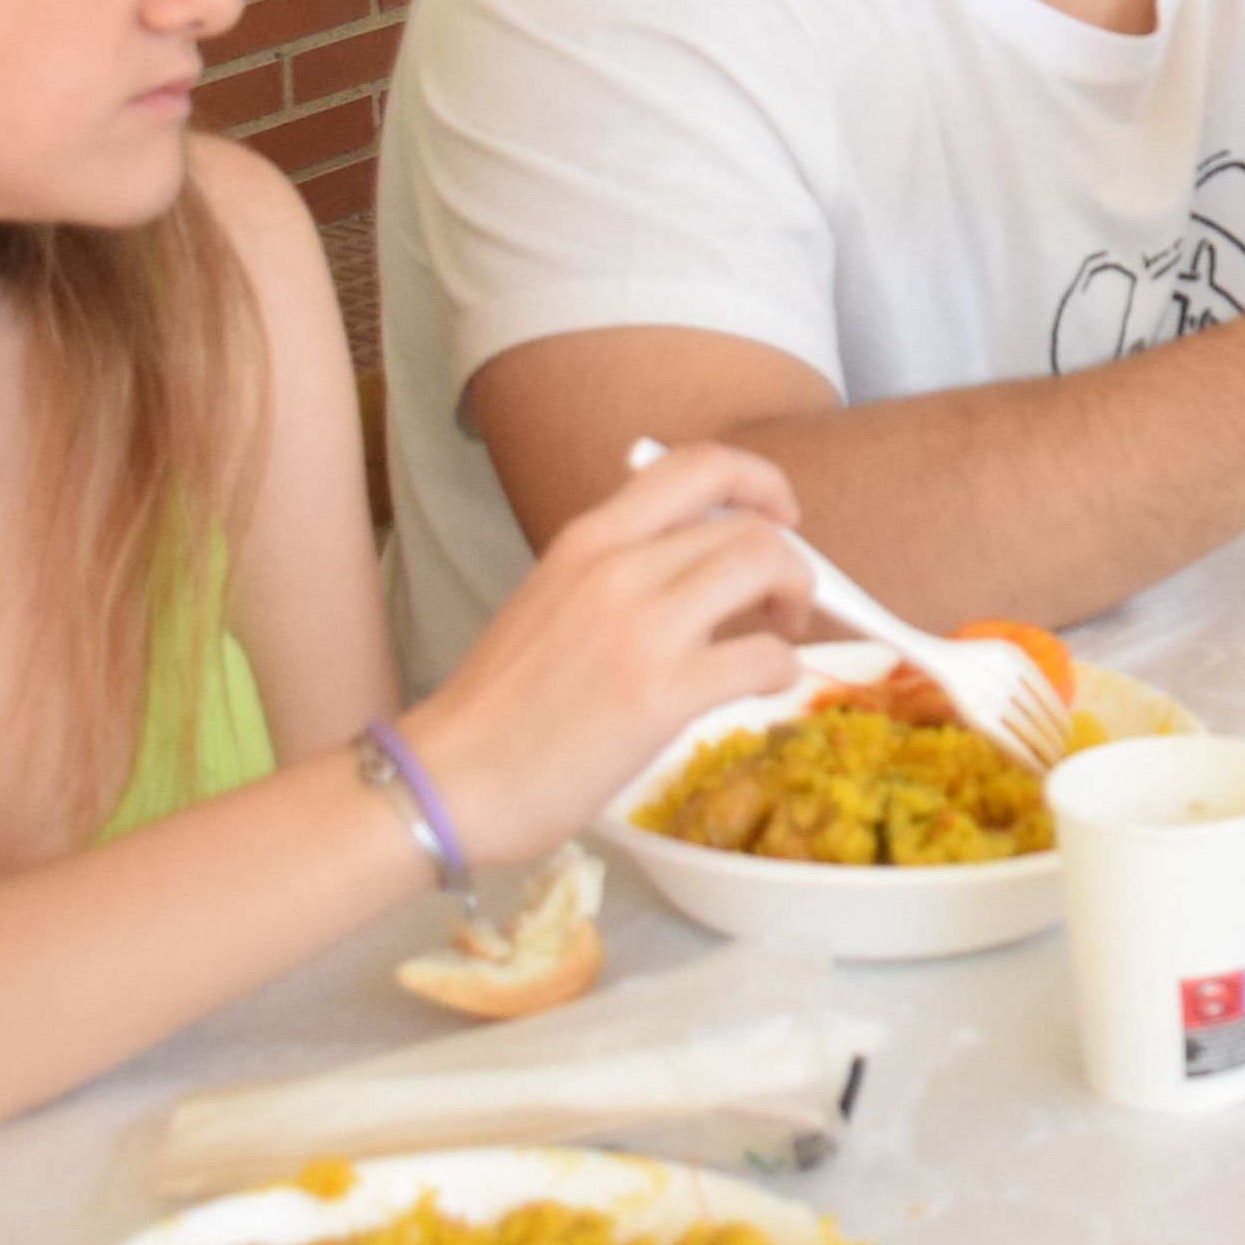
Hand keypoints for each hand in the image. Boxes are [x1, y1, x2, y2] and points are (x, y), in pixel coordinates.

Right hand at [399, 440, 819, 859]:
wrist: (449, 779)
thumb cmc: (496, 707)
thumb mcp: (551, 600)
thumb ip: (616, 572)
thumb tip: (689, 566)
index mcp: (588, 540)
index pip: (695, 465)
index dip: (758, 479)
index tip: (778, 513)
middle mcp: (618, 568)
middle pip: (748, 524)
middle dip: (790, 559)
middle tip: (784, 604)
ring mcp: (641, 628)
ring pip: (765, 566)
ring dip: (795, 599)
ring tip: (779, 637)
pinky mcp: (660, 694)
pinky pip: (761, 656)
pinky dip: (782, 668)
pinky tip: (765, 687)